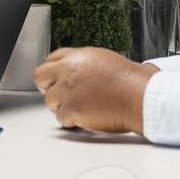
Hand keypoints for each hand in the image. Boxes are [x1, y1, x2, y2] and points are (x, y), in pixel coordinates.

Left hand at [34, 48, 156, 134]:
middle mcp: (68, 71)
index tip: (55, 78)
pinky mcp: (71, 110)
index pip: (51, 59)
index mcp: (76, 57)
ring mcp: (67, 91)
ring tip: (81, 107)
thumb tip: (74, 69)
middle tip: (59, 95)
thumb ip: (83, 63)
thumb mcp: (103, 59)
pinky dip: (71, 121)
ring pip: (50, 100)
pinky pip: (61, 118)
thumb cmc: (129, 81)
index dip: (53, 71)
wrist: (138, 96)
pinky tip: (85, 117)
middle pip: (41, 77)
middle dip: (48, 86)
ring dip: (62, 105)